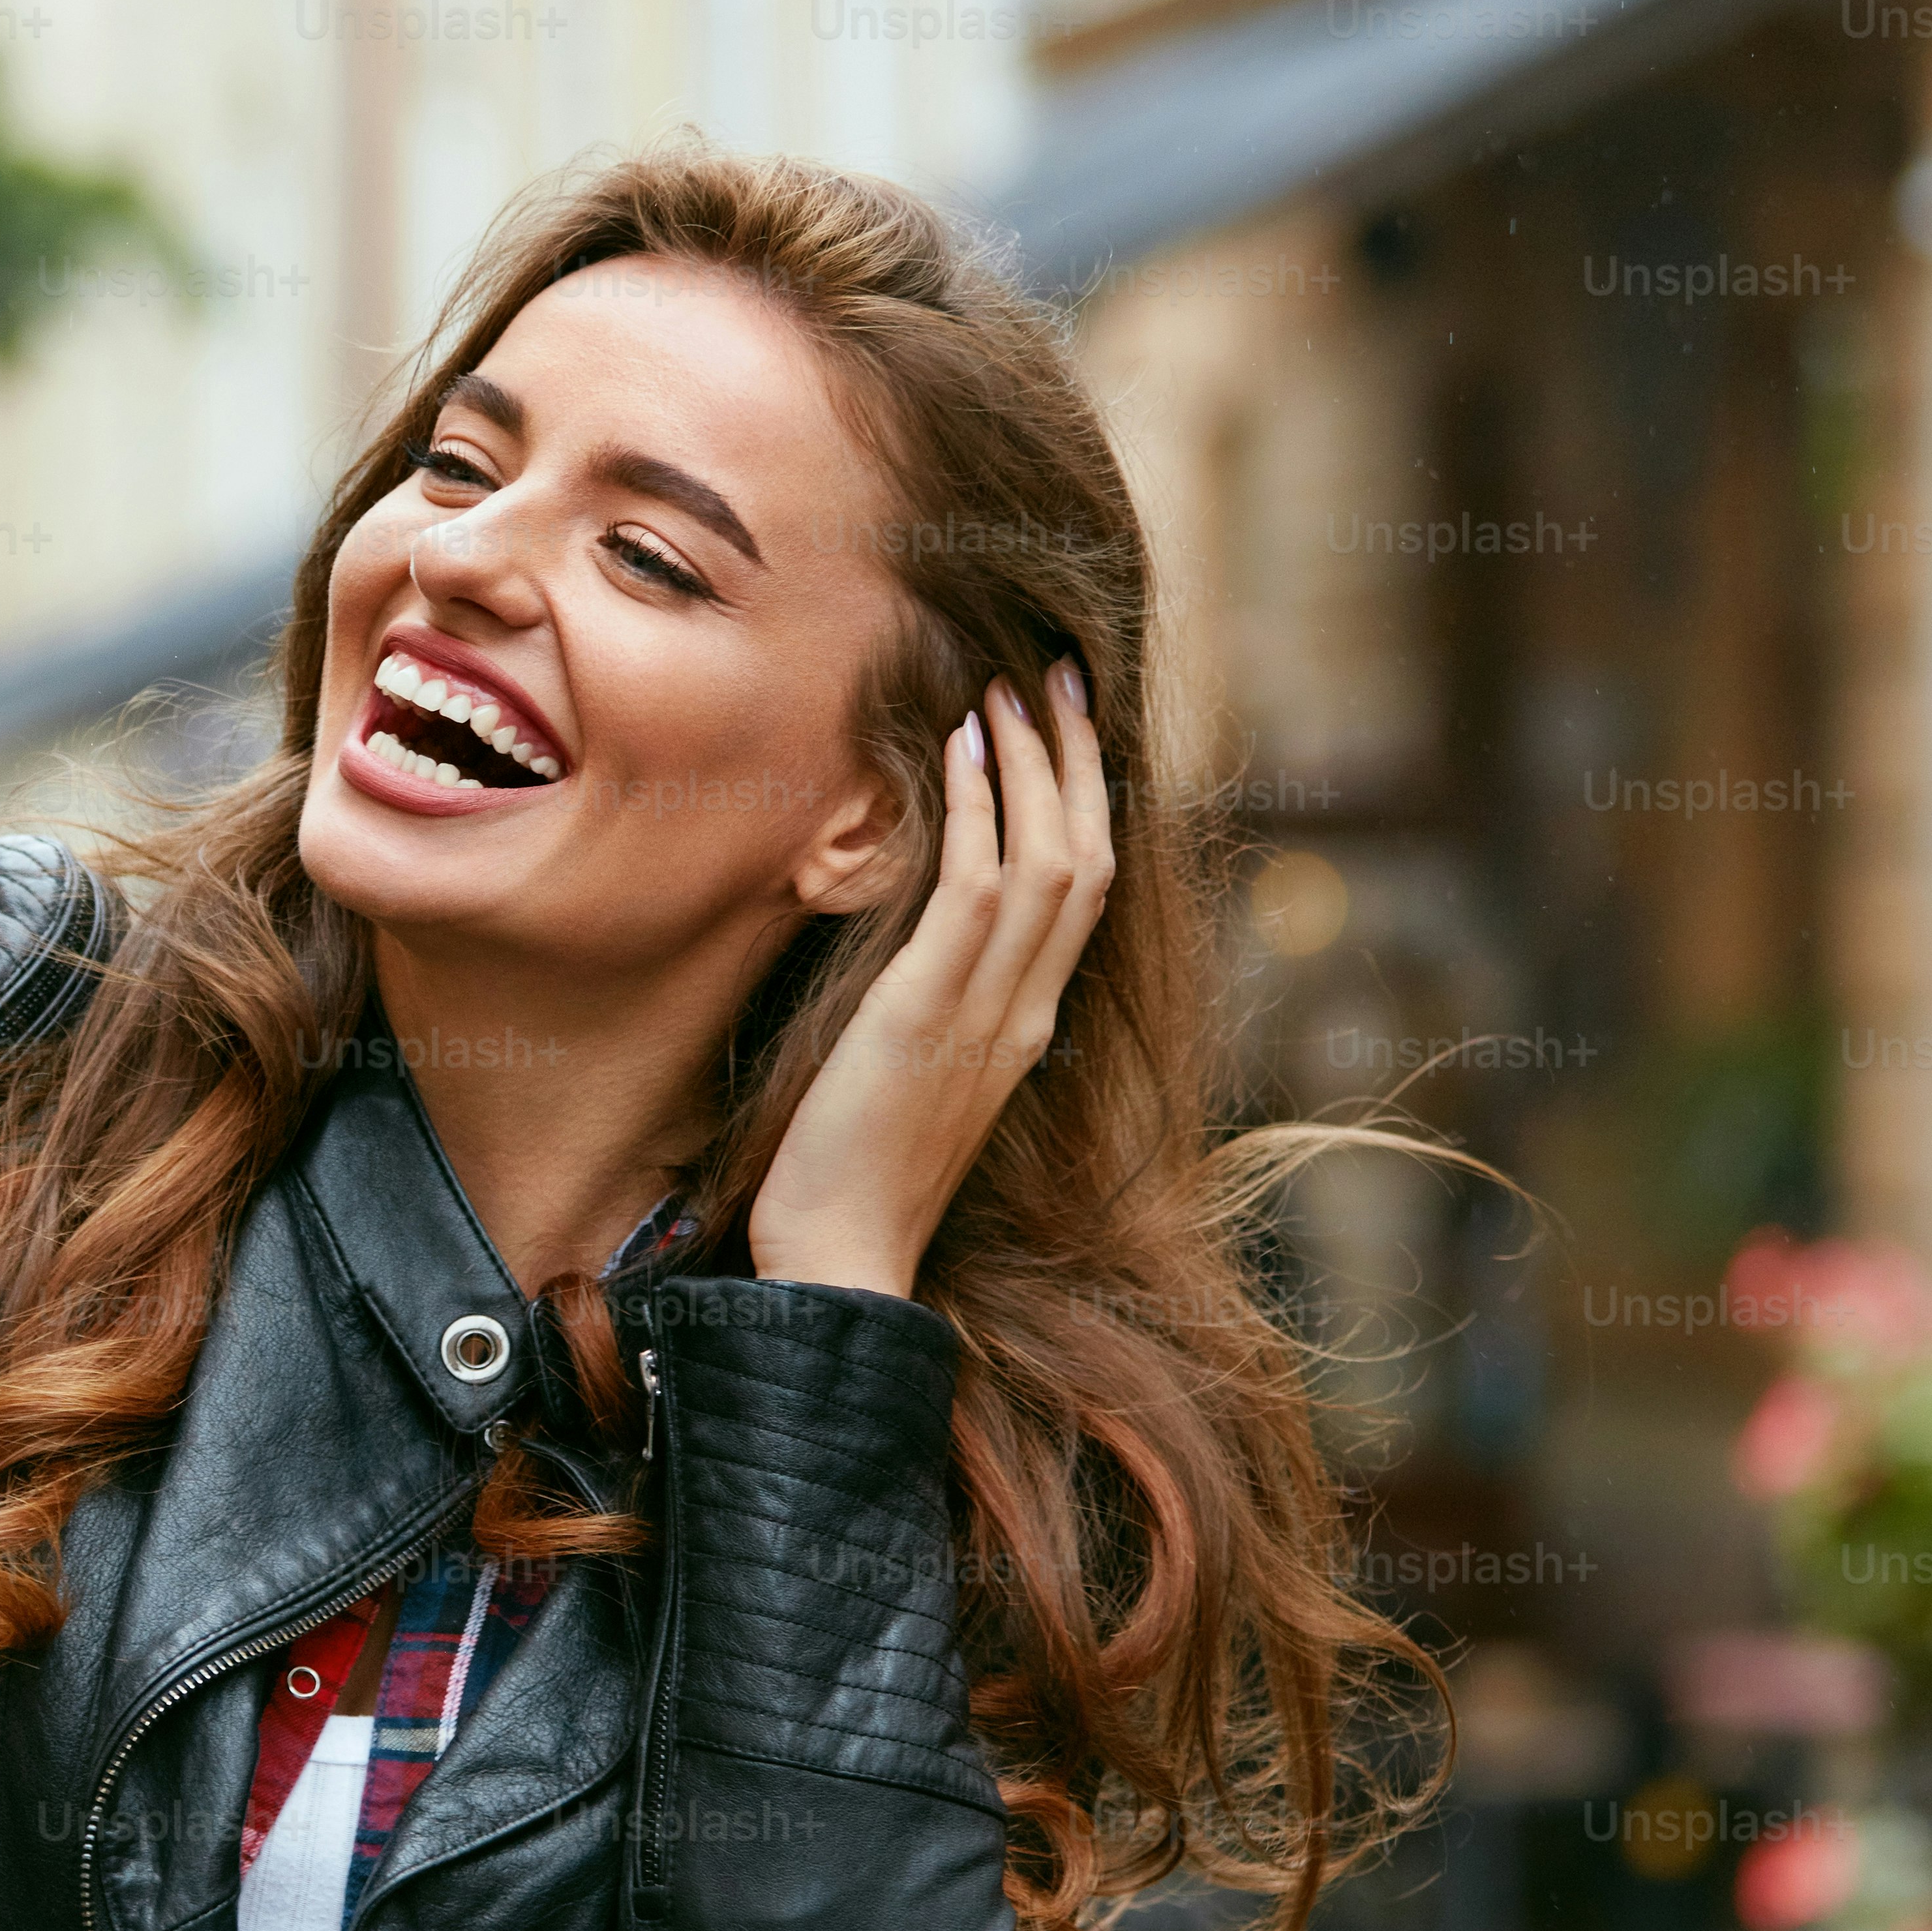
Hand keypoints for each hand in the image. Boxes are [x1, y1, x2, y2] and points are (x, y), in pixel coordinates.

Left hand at [747, 666, 1113, 1298]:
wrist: (843, 1256)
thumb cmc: (857, 1171)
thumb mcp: (915, 1075)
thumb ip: (938, 1010)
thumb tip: (927, 947)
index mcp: (1029, 1026)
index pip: (1084, 893)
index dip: (1082, 801)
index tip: (1064, 728)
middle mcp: (1027, 1011)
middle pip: (1088, 857)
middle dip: (1075, 759)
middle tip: (1054, 674)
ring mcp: (989, 1011)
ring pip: (1050, 860)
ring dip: (1031, 764)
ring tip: (1006, 687)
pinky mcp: (929, 1011)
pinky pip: (977, 891)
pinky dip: (978, 810)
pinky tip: (961, 749)